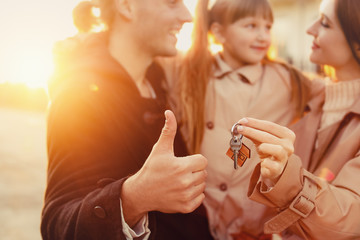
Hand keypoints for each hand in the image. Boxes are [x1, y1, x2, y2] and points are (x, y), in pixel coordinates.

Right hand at [121, 110, 206, 225]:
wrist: (142, 192)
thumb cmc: (152, 168)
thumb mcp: (160, 149)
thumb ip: (168, 130)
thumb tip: (169, 112)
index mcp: (181, 167)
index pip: (202, 161)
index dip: (194, 160)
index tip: (183, 162)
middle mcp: (185, 182)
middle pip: (203, 173)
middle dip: (194, 171)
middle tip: (179, 172)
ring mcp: (186, 196)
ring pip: (202, 185)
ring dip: (194, 183)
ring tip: (179, 181)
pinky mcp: (186, 207)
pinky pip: (200, 198)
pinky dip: (194, 195)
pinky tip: (181, 191)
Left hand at [237, 118, 295, 183]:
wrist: (272, 168)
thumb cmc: (267, 150)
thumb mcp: (261, 139)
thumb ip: (253, 131)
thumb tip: (241, 124)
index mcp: (287, 135)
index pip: (270, 126)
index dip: (255, 123)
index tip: (242, 121)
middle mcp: (289, 146)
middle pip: (269, 136)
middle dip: (252, 131)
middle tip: (239, 129)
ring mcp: (285, 158)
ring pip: (275, 149)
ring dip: (263, 147)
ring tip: (258, 148)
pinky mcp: (278, 169)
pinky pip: (270, 164)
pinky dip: (264, 162)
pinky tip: (263, 162)